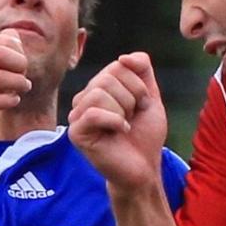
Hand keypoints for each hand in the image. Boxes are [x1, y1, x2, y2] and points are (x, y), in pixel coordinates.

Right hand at [0, 32, 32, 140]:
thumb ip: (6, 46)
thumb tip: (14, 33)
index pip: (4, 41)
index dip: (18, 51)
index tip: (21, 64)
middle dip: (18, 63)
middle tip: (24, 74)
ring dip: (17, 82)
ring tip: (25, 87)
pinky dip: (8, 100)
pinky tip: (15, 100)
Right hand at [68, 51, 167, 193]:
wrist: (144, 168)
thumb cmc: (144, 136)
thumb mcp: (149, 96)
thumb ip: (142, 70)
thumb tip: (123, 56)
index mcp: (99, 87)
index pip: (118, 65)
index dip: (138, 86)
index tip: (140, 107)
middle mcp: (85, 98)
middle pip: (108, 77)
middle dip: (131, 99)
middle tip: (132, 119)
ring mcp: (78, 115)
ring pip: (99, 93)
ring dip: (122, 111)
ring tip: (124, 126)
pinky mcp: (76, 132)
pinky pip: (93, 112)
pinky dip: (115, 120)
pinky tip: (121, 131)